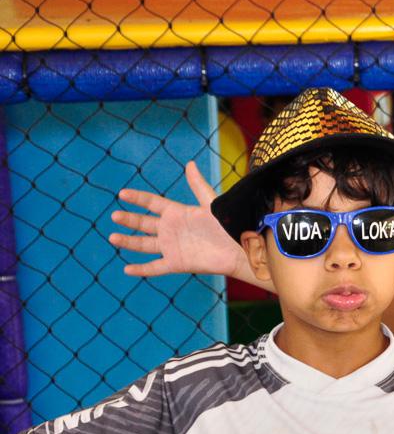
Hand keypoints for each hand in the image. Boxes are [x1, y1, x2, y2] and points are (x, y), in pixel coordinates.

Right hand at [109, 161, 249, 280]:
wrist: (239, 248)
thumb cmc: (228, 224)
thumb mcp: (211, 203)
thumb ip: (198, 186)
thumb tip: (190, 163)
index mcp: (178, 213)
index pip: (152, 203)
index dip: (138, 198)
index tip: (122, 193)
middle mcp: (171, 229)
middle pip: (144, 223)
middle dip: (129, 219)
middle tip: (115, 215)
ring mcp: (172, 247)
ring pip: (144, 244)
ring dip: (128, 242)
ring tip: (112, 237)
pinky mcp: (177, 263)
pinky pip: (155, 267)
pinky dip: (141, 269)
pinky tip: (127, 269)